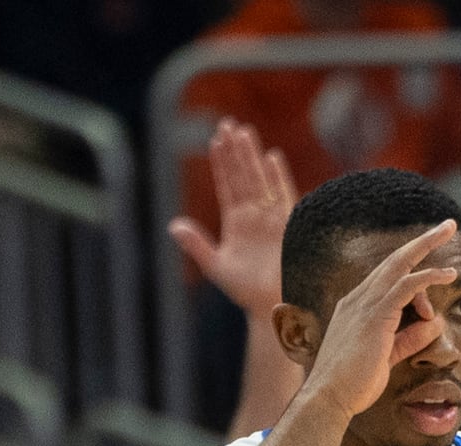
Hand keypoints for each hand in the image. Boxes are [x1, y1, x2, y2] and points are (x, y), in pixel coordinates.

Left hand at [169, 119, 294, 314]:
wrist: (270, 306)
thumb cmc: (245, 291)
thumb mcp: (215, 266)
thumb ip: (196, 244)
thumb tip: (173, 225)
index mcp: (236, 222)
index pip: (226, 185)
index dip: (220, 163)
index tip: (215, 140)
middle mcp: (253, 215)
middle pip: (242, 175)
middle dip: (235, 151)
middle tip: (227, 124)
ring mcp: (270, 217)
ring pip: (259, 180)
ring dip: (251, 157)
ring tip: (243, 132)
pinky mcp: (287, 225)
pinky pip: (282, 196)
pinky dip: (277, 178)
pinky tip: (271, 158)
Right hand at [304, 221, 459, 417]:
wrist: (329, 397)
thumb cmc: (352, 384)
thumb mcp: (386, 357)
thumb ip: (408, 339)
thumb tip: (434, 323)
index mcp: (355, 308)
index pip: (386, 279)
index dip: (413, 269)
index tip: (437, 271)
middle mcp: (357, 300)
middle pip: (394, 260)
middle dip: (422, 240)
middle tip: (446, 225)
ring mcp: (365, 304)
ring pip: (401, 263)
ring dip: (427, 245)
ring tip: (450, 232)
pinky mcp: (376, 315)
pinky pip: (408, 285)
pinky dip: (429, 276)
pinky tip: (449, 274)